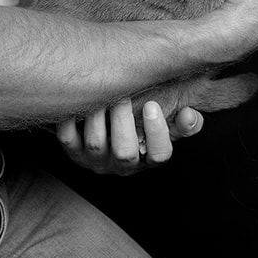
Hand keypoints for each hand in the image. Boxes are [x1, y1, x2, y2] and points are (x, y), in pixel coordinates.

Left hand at [56, 98, 202, 174]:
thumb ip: (185, 121)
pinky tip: (79, 101)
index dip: (156, 132)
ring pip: (95, 145)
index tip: (152, 106)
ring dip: (98, 117)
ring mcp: (96, 160)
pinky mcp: (74, 152)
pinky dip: (69, 120)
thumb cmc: (146, 120)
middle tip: (124, 96)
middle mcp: (123, 164)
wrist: (113, 123)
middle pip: (125, 154)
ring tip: (102, 93)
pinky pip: (67, 139)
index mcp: (149, 157)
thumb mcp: (170, 122)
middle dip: (123, 122)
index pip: (159, 155)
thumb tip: (189, 114)